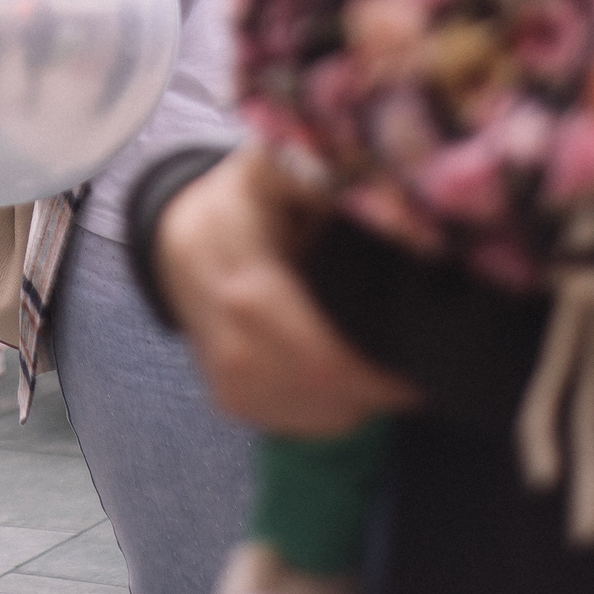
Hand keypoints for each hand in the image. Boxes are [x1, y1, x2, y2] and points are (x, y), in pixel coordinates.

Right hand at [155, 149, 419, 436]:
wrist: (174, 239)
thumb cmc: (237, 203)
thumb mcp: (273, 168)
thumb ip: (324, 176)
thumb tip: (392, 203)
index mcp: (249, 293)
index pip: (324, 361)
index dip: (378, 377)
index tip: (419, 367)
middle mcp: (235, 348)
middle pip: (328, 400)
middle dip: (379, 391)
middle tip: (412, 368)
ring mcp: (229, 381)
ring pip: (318, 421)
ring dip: (360, 403)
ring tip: (379, 367)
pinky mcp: (230, 401)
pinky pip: (299, 425)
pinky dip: (331, 410)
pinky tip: (341, 377)